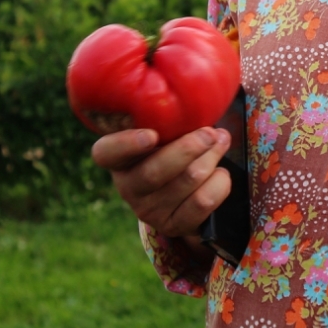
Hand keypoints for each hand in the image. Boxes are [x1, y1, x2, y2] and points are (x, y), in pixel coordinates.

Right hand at [91, 126, 231, 238]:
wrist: (184, 195)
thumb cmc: (173, 148)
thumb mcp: (165, 132)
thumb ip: (171, 117)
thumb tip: (202, 102)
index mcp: (118, 158)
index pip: (106, 153)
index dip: (126, 144)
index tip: (151, 134)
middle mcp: (127, 186)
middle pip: (154, 172)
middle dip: (188, 148)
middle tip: (210, 133)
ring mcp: (148, 210)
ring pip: (186, 182)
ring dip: (211, 158)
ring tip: (221, 142)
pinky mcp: (172, 225)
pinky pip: (202, 202)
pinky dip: (219, 183)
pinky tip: (220, 172)